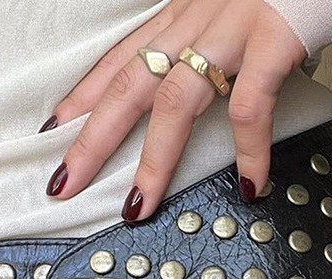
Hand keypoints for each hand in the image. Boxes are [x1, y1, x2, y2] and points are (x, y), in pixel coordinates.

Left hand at [41, 0, 306, 219]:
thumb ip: (208, 40)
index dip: (85, 97)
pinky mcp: (274, 38)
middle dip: (92, 140)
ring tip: (138, 206)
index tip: (57, 130)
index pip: (120, 59)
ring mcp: (233, 30)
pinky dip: (250, 150)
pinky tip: (249, 183)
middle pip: (129, 86)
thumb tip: (206, 80)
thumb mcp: (227, 2)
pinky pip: (251, 105)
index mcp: (183, 14)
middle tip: (65, 183)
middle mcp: (197, 20)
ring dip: (153, 161)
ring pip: (176, 101)